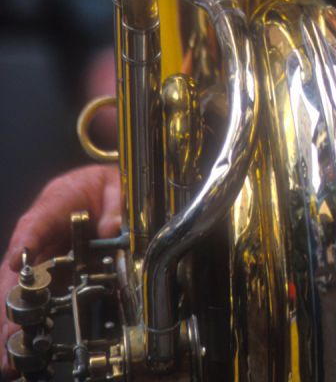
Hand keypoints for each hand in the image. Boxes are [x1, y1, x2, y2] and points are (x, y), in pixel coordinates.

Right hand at [0, 166, 120, 376]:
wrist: (109, 187)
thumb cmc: (108, 185)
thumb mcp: (119, 185)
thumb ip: (117, 204)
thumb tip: (110, 228)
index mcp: (57, 202)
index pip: (35, 223)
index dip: (25, 245)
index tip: (17, 265)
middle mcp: (42, 232)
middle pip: (17, 267)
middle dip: (11, 300)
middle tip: (9, 335)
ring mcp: (43, 254)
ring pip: (18, 288)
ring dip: (12, 319)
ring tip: (11, 355)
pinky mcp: (51, 272)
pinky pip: (34, 297)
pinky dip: (26, 321)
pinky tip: (21, 349)